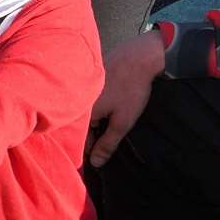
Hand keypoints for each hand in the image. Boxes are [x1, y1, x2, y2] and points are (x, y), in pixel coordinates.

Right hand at [88, 29, 165, 168]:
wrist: (140, 55)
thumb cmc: (131, 89)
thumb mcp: (122, 121)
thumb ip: (108, 144)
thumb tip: (96, 163)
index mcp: (83, 111)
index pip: (80, 139)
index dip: (89, 151)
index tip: (97, 160)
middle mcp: (79, 99)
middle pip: (82, 125)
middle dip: (93, 136)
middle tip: (106, 147)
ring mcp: (85, 87)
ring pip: (87, 112)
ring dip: (96, 122)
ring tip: (109, 127)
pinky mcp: (93, 78)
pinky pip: (91, 99)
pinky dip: (99, 107)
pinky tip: (111, 108)